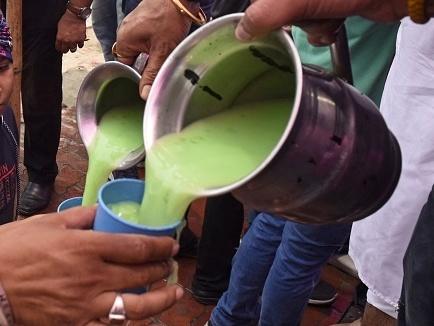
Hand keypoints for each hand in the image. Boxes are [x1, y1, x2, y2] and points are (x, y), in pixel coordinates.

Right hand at [0, 206, 182, 324]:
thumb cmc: (14, 250)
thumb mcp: (48, 223)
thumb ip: (82, 216)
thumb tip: (103, 210)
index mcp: (87, 247)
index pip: (136, 247)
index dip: (159, 245)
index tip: (171, 243)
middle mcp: (92, 277)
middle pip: (140, 274)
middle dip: (162, 267)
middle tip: (171, 263)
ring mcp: (85, 305)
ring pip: (134, 306)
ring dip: (160, 299)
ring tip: (174, 292)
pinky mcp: (74, 324)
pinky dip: (127, 323)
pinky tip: (138, 317)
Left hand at [56, 10, 86, 52]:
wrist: (75, 16)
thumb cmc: (66, 19)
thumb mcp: (59, 27)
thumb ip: (59, 35)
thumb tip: (60, 41)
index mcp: (60, 38)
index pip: (58, 48)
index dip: (59, 48)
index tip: (60, 48)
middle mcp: (67, 41)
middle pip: (65, 51)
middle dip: (66, 49)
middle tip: (67, 47)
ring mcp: (74, 41)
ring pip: (73, 50)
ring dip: (73, 48)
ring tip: (73, 44)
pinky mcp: (81, 40)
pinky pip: (80, 46)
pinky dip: (79, 44)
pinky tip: (78, 41)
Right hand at [116, 0, 196, 98]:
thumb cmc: (169, 18)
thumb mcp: (162, 52)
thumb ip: (152, 74)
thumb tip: (144, 94)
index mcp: (124, 40)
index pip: (125, 67)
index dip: (137, 76)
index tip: (149, 82)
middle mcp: (125, 33)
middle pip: (133, 60)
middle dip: (147, 66)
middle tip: (160, 67)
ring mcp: (134, 27)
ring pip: (141, 51)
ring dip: (152, 56)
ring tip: (165, 54)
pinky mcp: (144, 23)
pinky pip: (146, 41)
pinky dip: (155, 47)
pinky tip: (165, 46)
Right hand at [236, 0, 406, 43]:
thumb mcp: (298, 0)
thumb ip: (265, 14)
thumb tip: (241, 31)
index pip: (260, 2)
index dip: (264, 15)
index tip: (271, 27)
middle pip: (278, 12)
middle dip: (294, 21)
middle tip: (308, 17)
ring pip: (298, 20)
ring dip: (313, 28)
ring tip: (329, 20)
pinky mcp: (331, 5)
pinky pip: (316, 25)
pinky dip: (325, 30)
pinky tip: (336, 25)